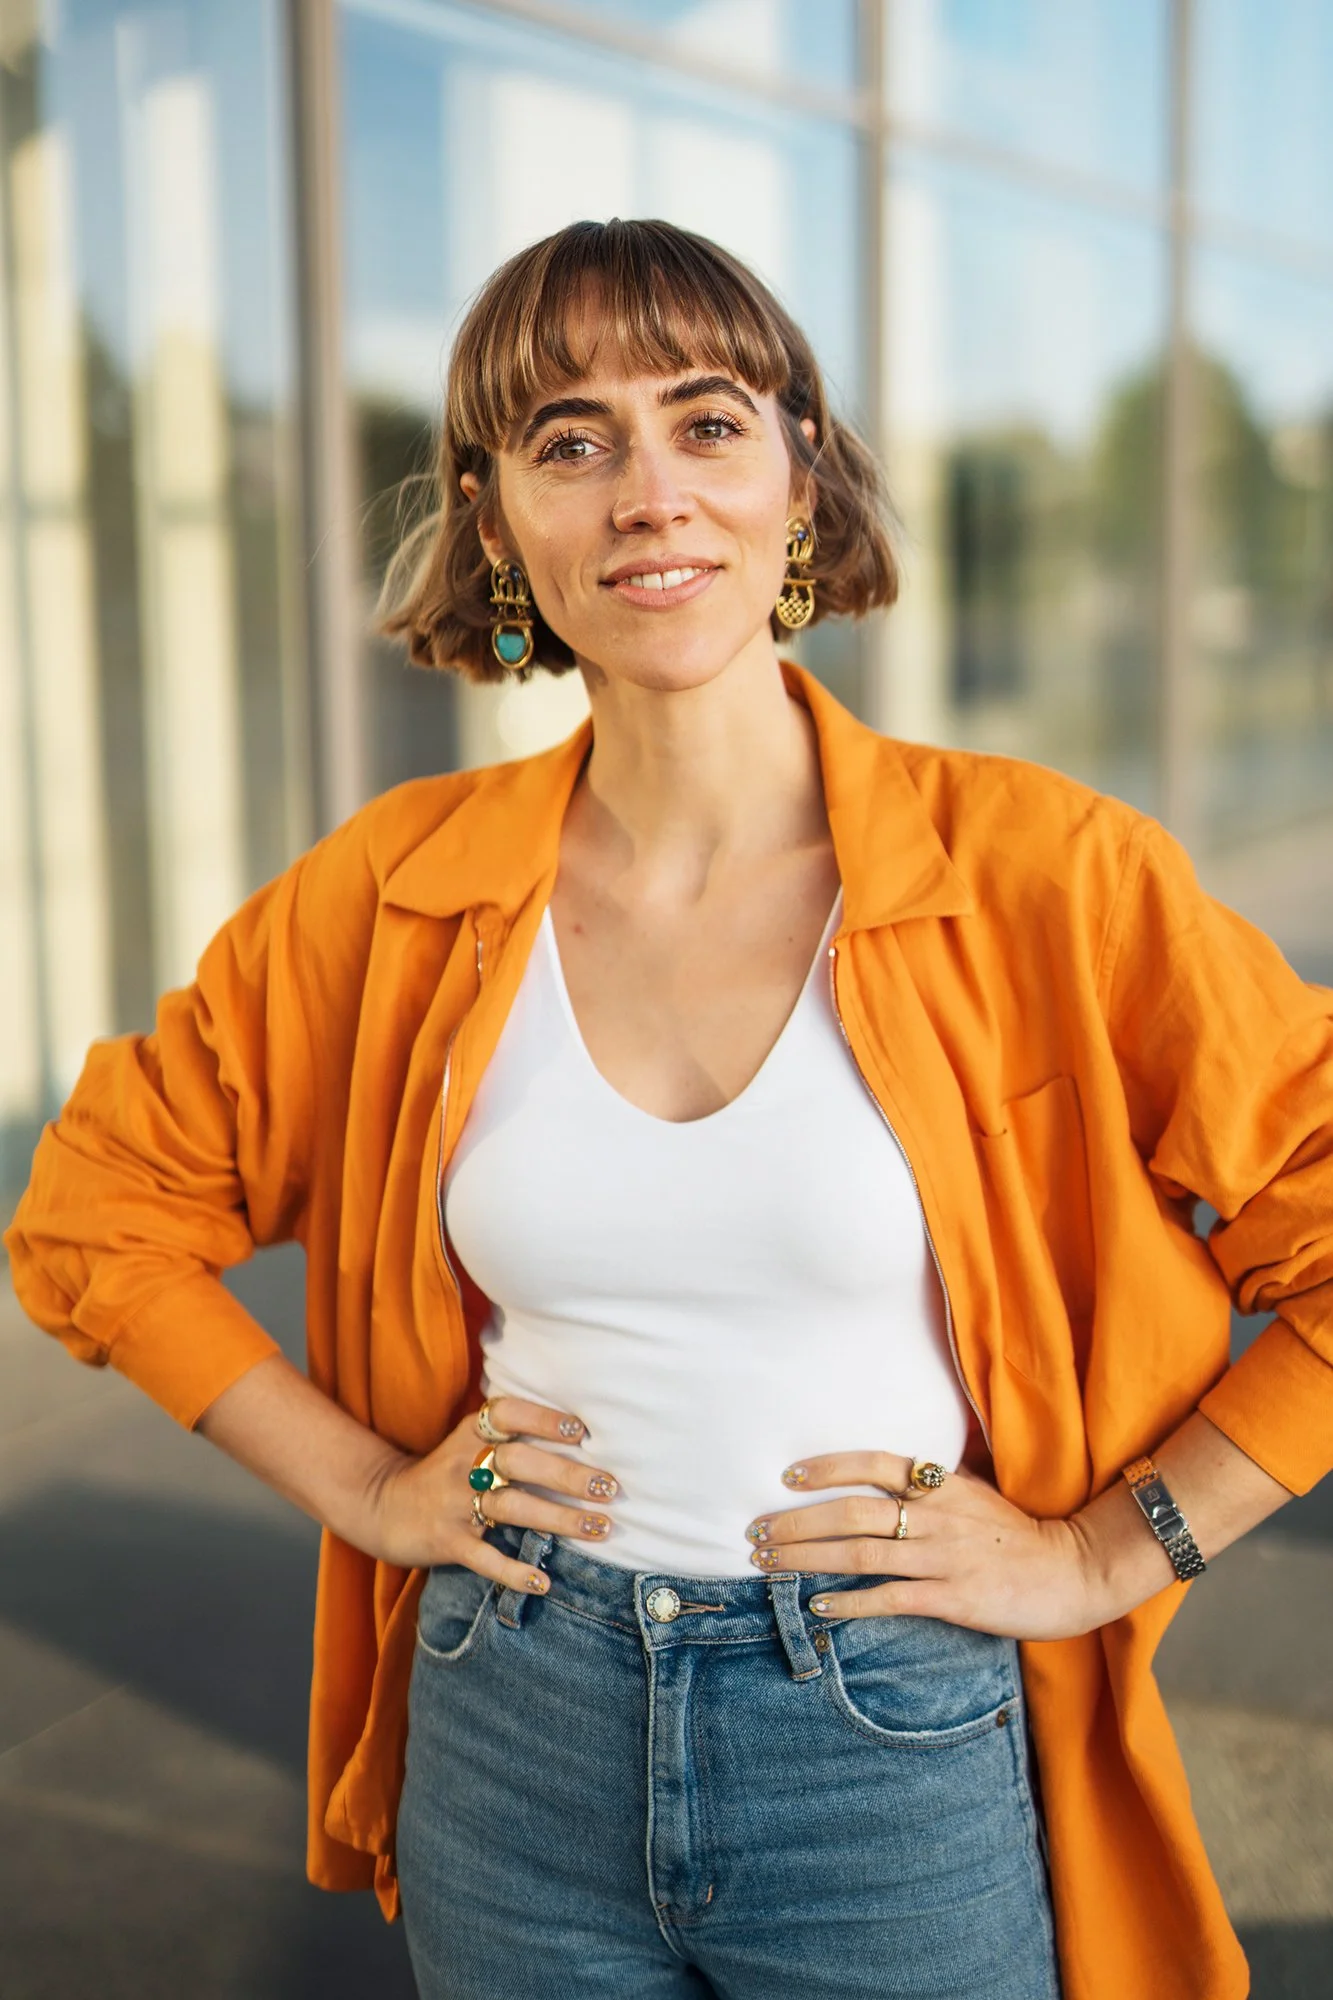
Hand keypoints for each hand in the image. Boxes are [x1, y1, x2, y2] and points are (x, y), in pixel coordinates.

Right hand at [363, 1395, 620, 1595]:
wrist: (381, 1505)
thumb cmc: (445, 1471)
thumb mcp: (467, 1439)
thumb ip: (508, 1430)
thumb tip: (577, 1424)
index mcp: (470, 1433)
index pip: (507, 1414)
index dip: (542, 1418)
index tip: (580, 1430)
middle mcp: (463, 1464)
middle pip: (519, 1463)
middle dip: (567, 1474)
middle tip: (609, 1486)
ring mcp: (454, 1504)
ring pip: (512, 1508)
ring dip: (559, 1519)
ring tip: (600, 1528)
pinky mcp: (447, 1542)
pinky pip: (484, 1558)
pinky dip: (513, 1572)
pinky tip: (544, 1581)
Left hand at [744, 1451, 1106, 1640]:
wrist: (1074, 1570)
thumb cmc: (1019, 1533)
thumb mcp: (976, 1491)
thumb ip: (933, 1480)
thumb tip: (888, 1468)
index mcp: (942, 1483)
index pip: (874, 1462)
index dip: (828, 1467)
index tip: (788, 1476)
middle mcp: (936, 1514)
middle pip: (853, 1511)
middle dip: (798, 1521)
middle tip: (756, 1532)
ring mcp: (944, 1557)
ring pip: (862, 1553)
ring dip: (808, 1559)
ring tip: (769, 1564)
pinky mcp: (954, 1598)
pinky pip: (891, 1598)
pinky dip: (850, 1602)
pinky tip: (819, 1608)